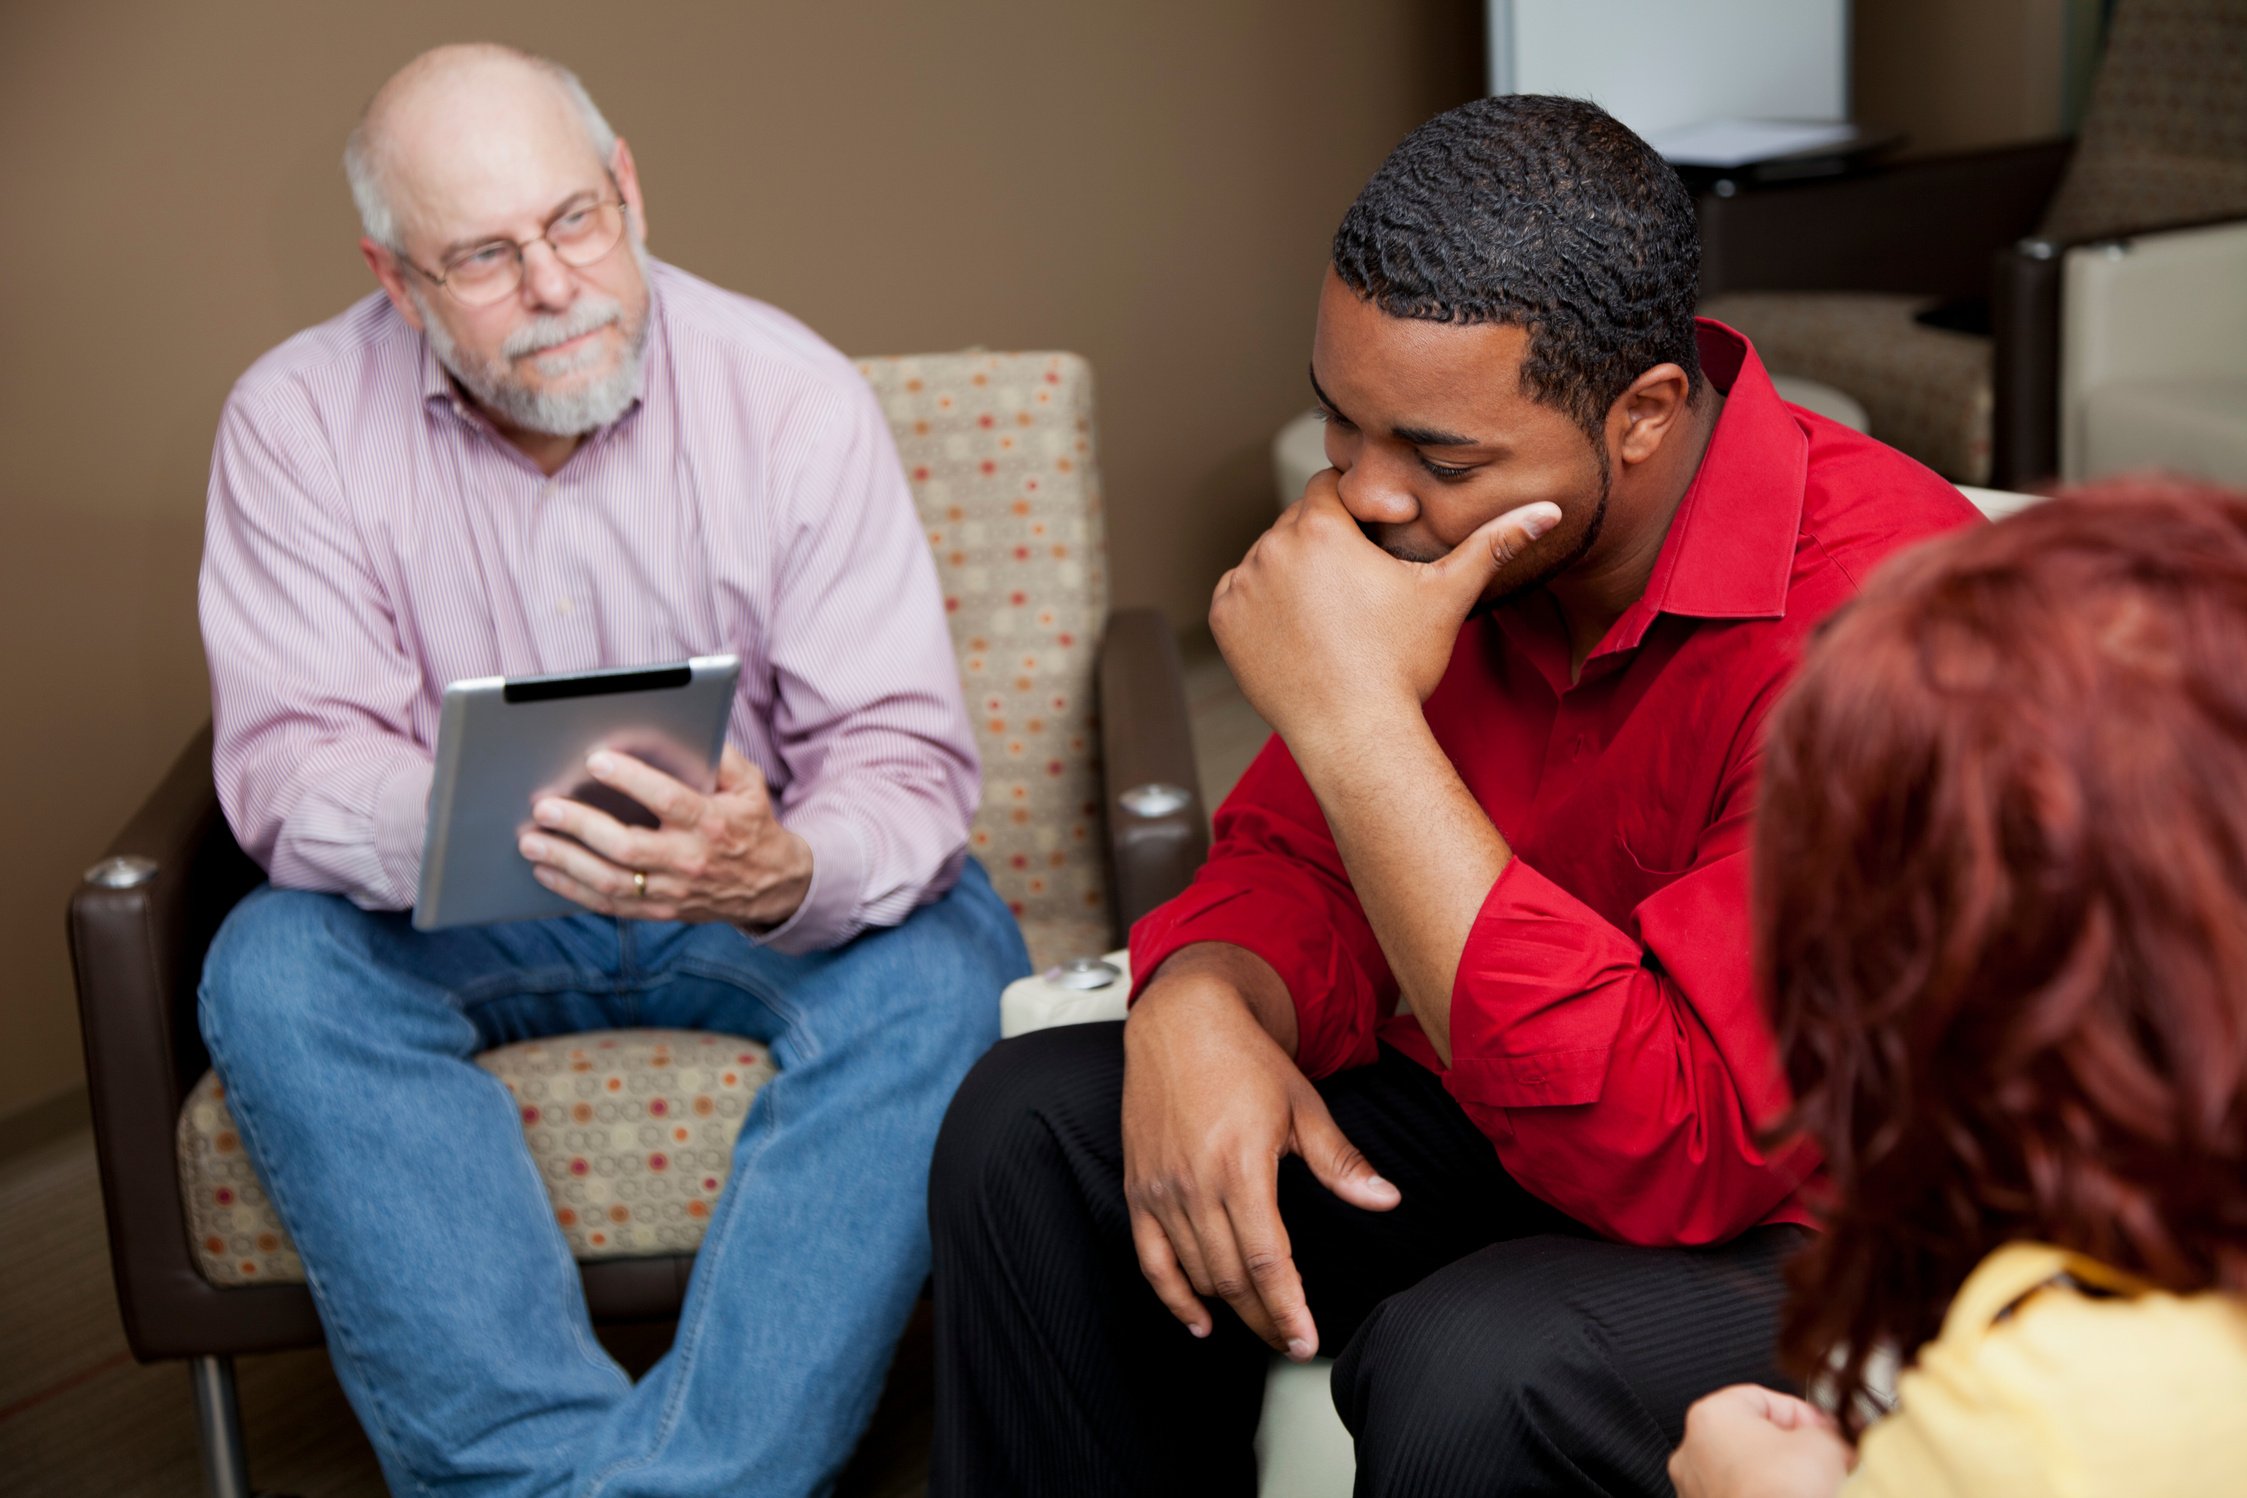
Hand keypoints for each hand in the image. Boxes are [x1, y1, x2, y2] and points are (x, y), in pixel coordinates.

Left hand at [517, 744, 813, 926]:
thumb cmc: (749, 823)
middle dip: (581, 825)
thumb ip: (720, 756)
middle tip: (544, 806)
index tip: (595, 760)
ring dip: (566, 861)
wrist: (771, 885)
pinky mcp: (659, 911)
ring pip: (611, 880)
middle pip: (627, 846)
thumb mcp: (749, 784)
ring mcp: (672, 891)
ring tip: (531, 840)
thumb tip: (685, 727)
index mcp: (713, 823)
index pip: (668, 800)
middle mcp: (690, 860)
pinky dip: (572, 890)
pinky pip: (610, 905)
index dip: (631, 779)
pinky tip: (545, 870)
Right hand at [1121, 945, 1399, 1359]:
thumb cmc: (1246, 1060)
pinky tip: (1199, 1322)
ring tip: (1262, 1325)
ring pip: (1197, 1273)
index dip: (1288, 1309)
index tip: (1306, 1341)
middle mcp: (1195, 1185)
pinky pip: (1150, 1259)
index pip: (1266, 1261)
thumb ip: (1342, 1163)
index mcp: (1241, 1168)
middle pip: (1232, 1278)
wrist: (1181, 1022)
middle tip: (1293, 1340)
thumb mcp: (1303, 1106)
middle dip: (1266, 1318)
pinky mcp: (1139, 1188)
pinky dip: (1173, 1297)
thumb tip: (1387, 1200)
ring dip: (1230, 1309)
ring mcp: (1162, 1190)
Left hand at [1208, 469, 1558, 744]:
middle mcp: (1270, 547)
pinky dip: (1264, 607)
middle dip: (1324, 545)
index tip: (1374, 543)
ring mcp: (1243, 585)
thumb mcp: (1448, 595)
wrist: (1354, 733)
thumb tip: (1549, 510)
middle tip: (1355, 591)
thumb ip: (1494, 543)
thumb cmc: (1402, 664)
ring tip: (1331, 617)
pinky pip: (1242, 595)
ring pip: (1269, 559)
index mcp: (1320, 527)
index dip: (1355, 511)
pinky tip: (1301, 634)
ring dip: (1292, 574)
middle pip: (1297, 524)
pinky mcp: (1225, 620)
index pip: (1330, 488)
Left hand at [1669, 1384, 1854, 1497]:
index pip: (1762, 1399)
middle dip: (1791, 1448)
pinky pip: (1741, 1497)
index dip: (1802, 1413)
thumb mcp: (1824, 1445)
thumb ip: (1828, 1433)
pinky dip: (1764, 1497)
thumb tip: (1835, 1440)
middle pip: (1752, 1437)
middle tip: (1824, 1460)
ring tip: (1812, 1488)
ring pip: (1746, 1472)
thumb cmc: (1783, 1494)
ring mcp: (1695, 1490)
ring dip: (1779, 1477)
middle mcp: (1692, 1451)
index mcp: (1711, 1416)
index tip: (1827, 1430)